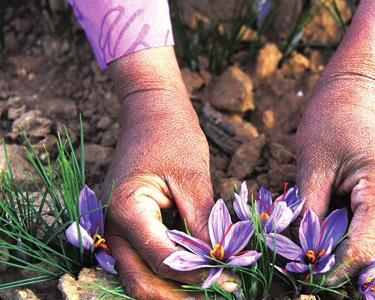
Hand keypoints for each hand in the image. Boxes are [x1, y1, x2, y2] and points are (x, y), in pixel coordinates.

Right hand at [101, 48, 237, 298]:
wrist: (152, 111)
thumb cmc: (173, 136)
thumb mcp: (194, 182)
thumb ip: (202, 227)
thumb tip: (218, 264)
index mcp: (127, 210)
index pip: (162, 260)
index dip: (196, 275)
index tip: (229, 281)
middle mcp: (112, 225)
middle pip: (138, 280)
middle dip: (174, 296)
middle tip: (213, 295)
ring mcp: (114, 226)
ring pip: (136, 273)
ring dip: (168, 286)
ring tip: (204, 288)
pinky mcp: (125, 224)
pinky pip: (140, 257)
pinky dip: (163, 269)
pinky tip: (190, 269)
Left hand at [295, 0, 374, 283]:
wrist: (354, 98)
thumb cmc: (329, 123)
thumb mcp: (311, 168)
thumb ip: (308, 214)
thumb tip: (301, 253)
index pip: (361, 248)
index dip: (333, 268)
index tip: (307, 276)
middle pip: (368, 248)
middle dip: (334, 253)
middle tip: (302, 249)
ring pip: (373, 241)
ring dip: (343, 239)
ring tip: (321, 216)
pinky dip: (354, 228)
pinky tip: (336, 210)